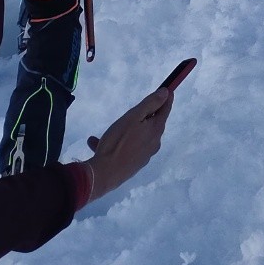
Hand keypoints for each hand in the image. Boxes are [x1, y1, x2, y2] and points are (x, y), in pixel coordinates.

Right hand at [86, 86, 173, 200]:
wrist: (103, 175)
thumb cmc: (118, 142)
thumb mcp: (133, 117)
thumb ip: (150, 104)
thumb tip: (166, 93)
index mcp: (155, 130)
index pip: (165, 110)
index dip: (166, 98)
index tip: (167, 89)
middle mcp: (154, 143)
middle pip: (152, 124)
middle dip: (144, 115)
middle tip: (133, 111)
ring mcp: (144, 156)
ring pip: (137, 137)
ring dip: (126, 131)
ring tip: (109, 130)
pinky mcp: (133, 165)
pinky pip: (126, 149)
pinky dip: (116, 144)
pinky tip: (96, 143)